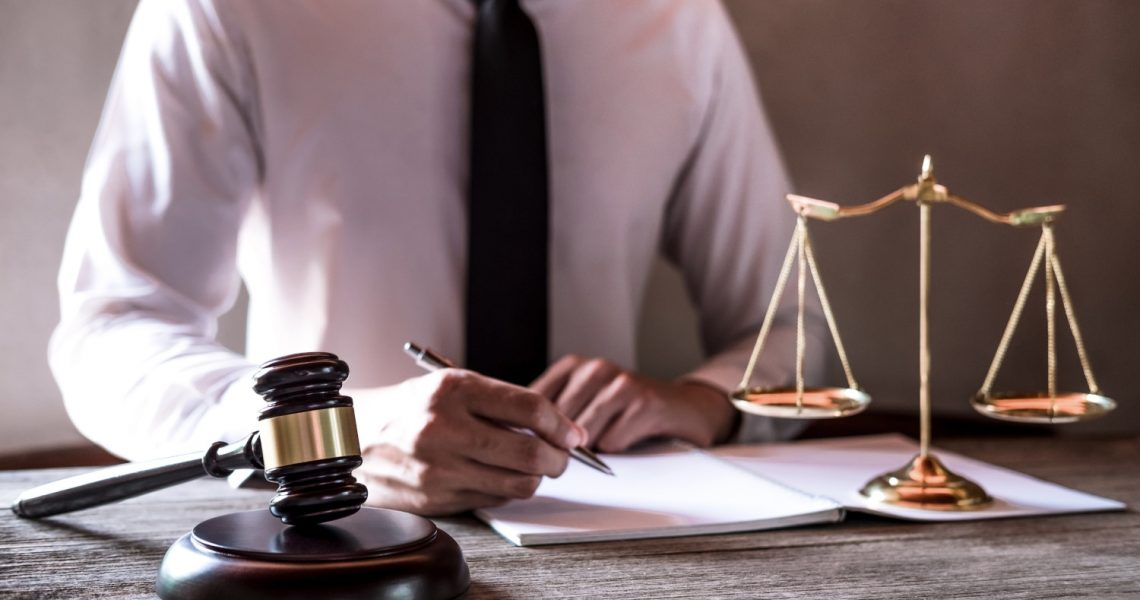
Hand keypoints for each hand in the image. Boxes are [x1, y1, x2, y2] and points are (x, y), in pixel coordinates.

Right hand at [349, 369, 585, 515]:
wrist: (354, 438)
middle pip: (530, 452)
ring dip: (537, 477)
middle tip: (562, 455)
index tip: (572, 432)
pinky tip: (501, 475)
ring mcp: (439, 468)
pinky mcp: (436, 498)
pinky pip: (494, 499)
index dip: (561, 424)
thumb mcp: (452, 386)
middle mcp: (444, 429)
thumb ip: (502, 403)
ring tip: (535, 466)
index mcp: (453, 390)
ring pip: (518, 483)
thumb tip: (559, 428)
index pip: (529, 408)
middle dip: (559, 457)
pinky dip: (508, 489)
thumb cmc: (411, 409)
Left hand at [530, 355, 738, 452]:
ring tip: (601, 448)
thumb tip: (515, 439)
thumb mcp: (585, 403)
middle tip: (568, 458)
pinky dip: (615, 450)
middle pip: (555, 421)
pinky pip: (612, 440)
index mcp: (573, 366)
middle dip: (557, 444)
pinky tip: (626, 441)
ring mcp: (620, 383)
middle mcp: (595, 369)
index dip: (529, 430)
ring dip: (589, 450)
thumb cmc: (627, 411)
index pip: (532, 402)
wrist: (682, 407)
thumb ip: (552, 415)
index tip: (533, 447)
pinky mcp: (644, 402)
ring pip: (582, 432)